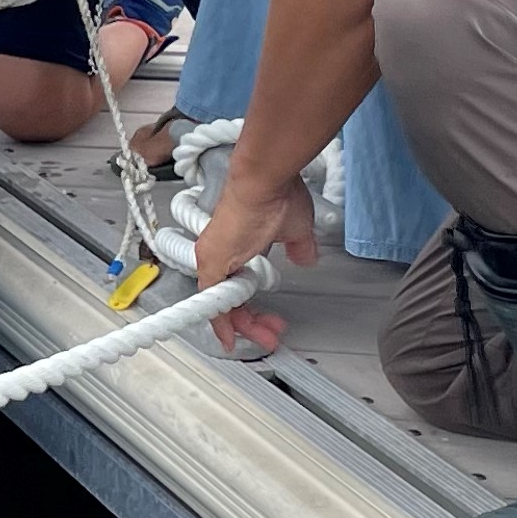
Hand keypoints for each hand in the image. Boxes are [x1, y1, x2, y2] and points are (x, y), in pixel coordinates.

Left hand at [194, 173, 316, 354]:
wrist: (264, 180)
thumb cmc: (275, 193)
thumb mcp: (295, 229)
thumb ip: (299, 247)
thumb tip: (305, 256)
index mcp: (237, 245)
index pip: (240, 286)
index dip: (253, 308)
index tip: (266, 323)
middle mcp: (220, 253)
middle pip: (230, 300)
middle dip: (253, 322)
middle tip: (271, 334)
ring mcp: (214, 258)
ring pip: (222, 304)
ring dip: (245, 325)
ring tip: (264, 336)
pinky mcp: (211, 262)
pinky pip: (212, 301)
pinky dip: (221, 322)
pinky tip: (231, 337)